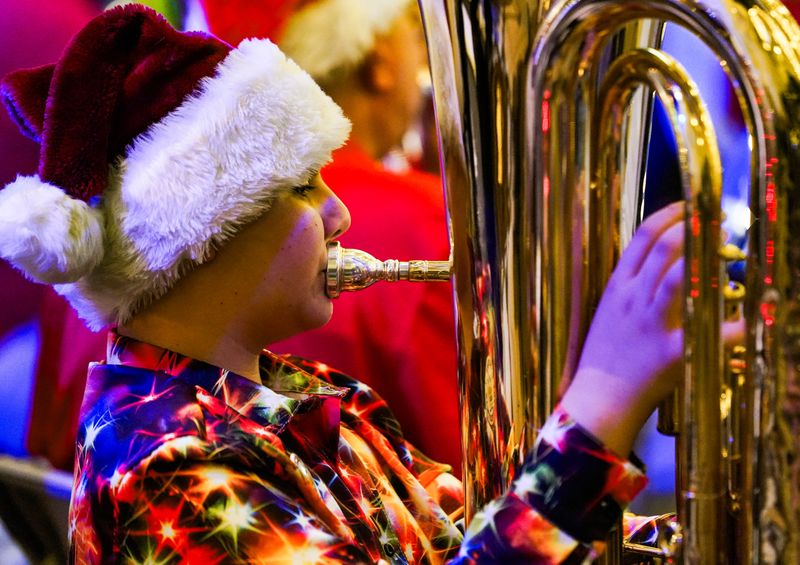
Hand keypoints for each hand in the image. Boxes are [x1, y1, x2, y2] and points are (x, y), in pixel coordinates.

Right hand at [561, 202, 741, 454]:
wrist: (597, 399)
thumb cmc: (604, 358)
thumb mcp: (609, 313)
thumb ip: (631, 288)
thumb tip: (660, 266)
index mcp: (618, 287)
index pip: (644, 236)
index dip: (671, 214)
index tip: (691, 205)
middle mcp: (635, 298)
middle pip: (668, 246)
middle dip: (698, 227)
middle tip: (721, 220)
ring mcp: (652, 323)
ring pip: (684, 275)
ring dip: (713, 257)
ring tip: (734, 250)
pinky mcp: (672, 351)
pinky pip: (714, 332)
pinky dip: (741, 322)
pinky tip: (760, 311)